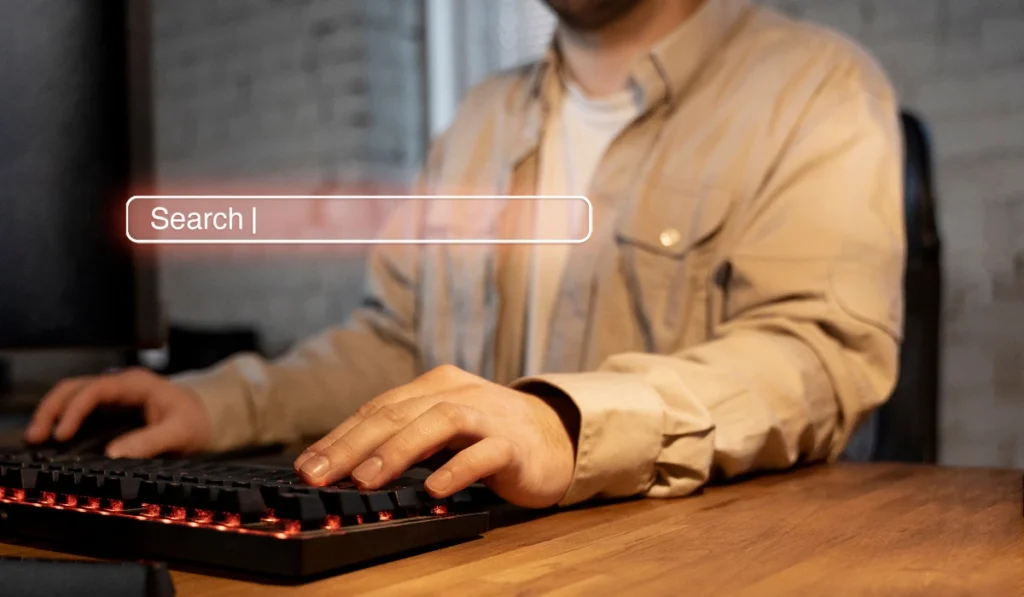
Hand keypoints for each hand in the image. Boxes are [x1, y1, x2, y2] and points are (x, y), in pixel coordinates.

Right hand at [24, 368, 211, 457]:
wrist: (205, 415)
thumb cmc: (194, 420)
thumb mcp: (180, 432)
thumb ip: (150, 441)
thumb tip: (114, 454)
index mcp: (136, 384)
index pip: (95, 390)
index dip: (75, 410)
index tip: (62, 435)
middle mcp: (120, 384)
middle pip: (74, 387)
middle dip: (51, 409)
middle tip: (36, 437)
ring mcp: (112, 394)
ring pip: (72, 395)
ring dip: (51, 413)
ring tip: (36, 438)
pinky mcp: (109, 407)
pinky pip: (78, 407)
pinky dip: (62, 419)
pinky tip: (52, 438)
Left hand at [293, 365, 578, 508]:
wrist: (557, 438)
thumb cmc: (489, 436)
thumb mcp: (442, 431)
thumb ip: (404, 439)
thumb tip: (345, 467)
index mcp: (434, 387)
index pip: (377, 408)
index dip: (339, 437)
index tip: (307, 466)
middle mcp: (458, 393)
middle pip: (397, 413)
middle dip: (352, 445)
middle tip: (319, 474)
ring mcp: (488, 416)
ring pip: (437, 422)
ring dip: (397, 450)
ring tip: (365, 479)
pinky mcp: (514, 445)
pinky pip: (483, 453)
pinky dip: (456, 468)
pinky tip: (434, 489)